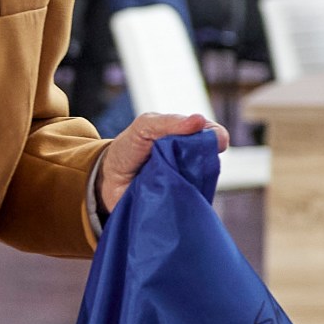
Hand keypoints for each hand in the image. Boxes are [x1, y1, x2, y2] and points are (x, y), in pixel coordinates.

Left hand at [98, 112, 228, 212]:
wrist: (107, 180)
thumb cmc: (128, 148)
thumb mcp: (144, 127)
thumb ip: (169, 122)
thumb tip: (199, 120)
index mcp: (187, 138)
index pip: (213, 135)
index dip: (216, 138)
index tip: (215, 142)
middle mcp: (193, 160)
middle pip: (212, 159)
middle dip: (203, 160)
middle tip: (181, 162)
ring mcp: (189, 182)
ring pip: (206, 182)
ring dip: (194, 181)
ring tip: (173, 180)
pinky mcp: (181, 203)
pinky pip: (194, 203)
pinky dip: (188, 200)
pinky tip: (175, 196)